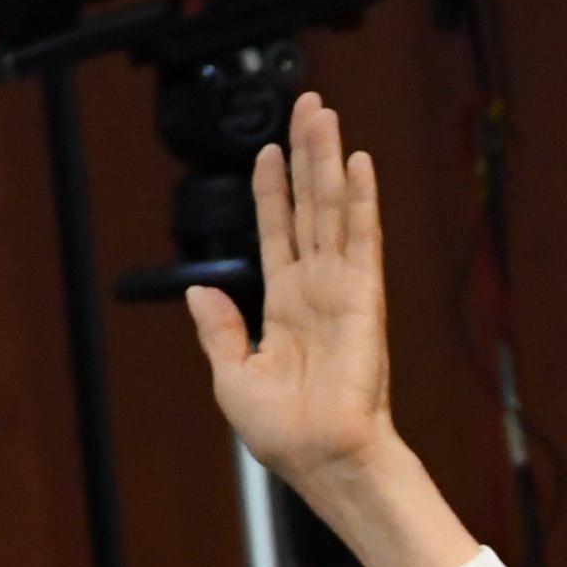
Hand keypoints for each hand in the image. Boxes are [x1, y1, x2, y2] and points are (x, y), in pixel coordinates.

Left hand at [187, 90, 392, 487]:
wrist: (321, 459)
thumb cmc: (285, 434)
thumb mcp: (233, 377)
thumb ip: (219, 330)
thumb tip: (202, 290)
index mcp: (285, 309)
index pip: (278, 234)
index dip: (273, 191)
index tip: (269, 151)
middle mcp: (316, 291)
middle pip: (310, 207)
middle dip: (306, 154)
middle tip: (307, 106)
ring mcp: (342, 290)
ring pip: (332, 209)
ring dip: (328, 158)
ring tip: (322, 112)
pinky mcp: (364, 298)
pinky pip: (361, 237)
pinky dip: (361, 198)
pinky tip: (358, 161)